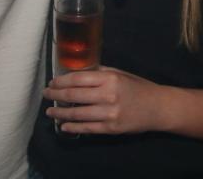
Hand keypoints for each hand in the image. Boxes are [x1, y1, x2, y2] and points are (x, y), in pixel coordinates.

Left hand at [44, 67, 160, 134]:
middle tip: (46, 95)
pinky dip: (73, 127)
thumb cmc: (138, 87)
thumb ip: (100, 73)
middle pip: (74, 96)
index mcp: (109, 78)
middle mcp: (107, 95)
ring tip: (50, 112)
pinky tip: (64, 126)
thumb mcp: (120, 74)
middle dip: (56, 95)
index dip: (61, 81)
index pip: (78, 79)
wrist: (157, 107)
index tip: (52, 82)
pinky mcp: (110, 129)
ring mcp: (109, 114)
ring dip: (60, 113)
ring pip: (77, 114)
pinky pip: (87, 128)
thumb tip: (78, 73)